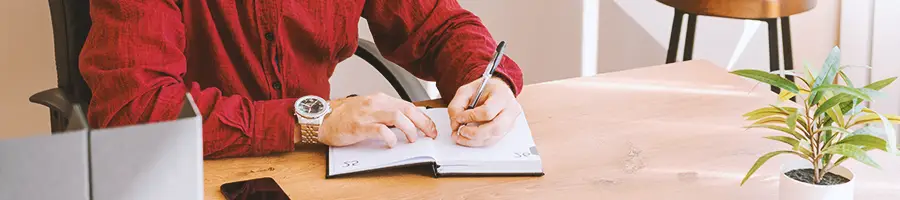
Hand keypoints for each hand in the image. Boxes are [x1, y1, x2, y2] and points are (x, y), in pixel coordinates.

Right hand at [312, 93, 437, 147]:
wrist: (322, 118)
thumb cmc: (344, 116)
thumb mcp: (370, 109)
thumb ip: (386, 113)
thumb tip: (407, 123)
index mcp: (380, 99)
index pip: (408, 106)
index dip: (423, 117)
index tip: (431, 128)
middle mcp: (376, 104)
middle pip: (407, 110)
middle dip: (423, 123)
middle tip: (430, 134)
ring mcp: (367, 114)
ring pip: (397, 117)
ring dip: (409, 129)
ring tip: (412, 140)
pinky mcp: (358, 126)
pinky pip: (379, 130)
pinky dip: (389, 137)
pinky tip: (392, 143)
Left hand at [448, 77, 522, 146]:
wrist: (498, 90)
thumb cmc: (485, 89)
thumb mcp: (467, 90)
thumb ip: (457, 105)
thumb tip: (455, 123)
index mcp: (502, 95)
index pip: (488, 111)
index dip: (471, 117)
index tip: (459, 118)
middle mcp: (510, 110)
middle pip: (495, 128)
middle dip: (474, 133)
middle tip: (460, 131)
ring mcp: (510, 122)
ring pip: (493, 138)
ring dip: (474, 140)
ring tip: (460, 136)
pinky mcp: (506, 131)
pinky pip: (491, 141)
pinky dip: (477, 142)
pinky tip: (467, 139)